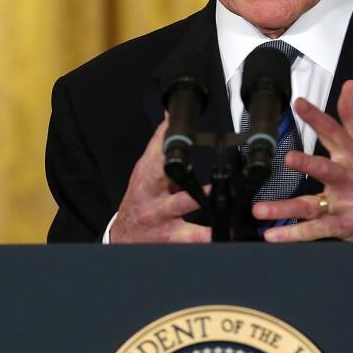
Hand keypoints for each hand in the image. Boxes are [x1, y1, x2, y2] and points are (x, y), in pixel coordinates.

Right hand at [111, 116, 210, 242]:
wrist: (126, 235)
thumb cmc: (140, 198)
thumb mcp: (144, 170)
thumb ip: (160, 144)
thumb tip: (170, 115)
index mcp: (147, 174)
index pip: (155, 151)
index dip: (165, 140)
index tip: (176, 125)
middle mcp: (152, 193)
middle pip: (163, 175)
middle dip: (179, 166)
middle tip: (198, 155)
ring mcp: (162, 216)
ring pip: (180, 206)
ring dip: (198, 199)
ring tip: (217, 193)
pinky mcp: (173, 237)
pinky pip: (194, 236)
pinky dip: (210, 235)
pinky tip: (227, 230)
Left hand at [253, 80, 352, 241]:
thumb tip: (348, 87)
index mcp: (352, 156)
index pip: (333, 131)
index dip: (316, 116)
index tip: (299, 103)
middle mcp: (346, 179)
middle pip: (326, 169)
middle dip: (308, 164)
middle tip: (290, 158)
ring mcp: (342, 204)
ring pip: (311, 205)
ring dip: (285, 209)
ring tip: (261, 210)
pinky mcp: (340, 225)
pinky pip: (313, 231)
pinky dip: (292, 234)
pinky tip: (273, 236)